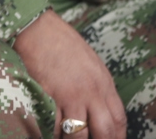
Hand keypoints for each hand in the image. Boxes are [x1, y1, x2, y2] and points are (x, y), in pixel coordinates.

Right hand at [14, 10, 125, 138]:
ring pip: (78, 135)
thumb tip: (99, 108)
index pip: (119, 119)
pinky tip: (50, 132)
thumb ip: (97, 85)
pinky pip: (54, 126)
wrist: (36, 27)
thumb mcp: (90, 62)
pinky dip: (53, 132)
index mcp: (103, 82)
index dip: (117, 137)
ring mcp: (70, 95)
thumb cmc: (60, 41)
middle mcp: (90, 92)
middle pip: (104, 132)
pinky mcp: (49, 96)